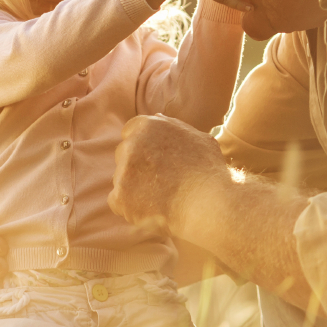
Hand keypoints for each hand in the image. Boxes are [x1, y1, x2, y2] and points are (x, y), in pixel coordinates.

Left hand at [109, 114, 231, 238]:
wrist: (208, 203)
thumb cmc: (208, 171)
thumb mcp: (198, 138)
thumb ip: (173, 126)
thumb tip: (156, 117)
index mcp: (148, 126)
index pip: (130, 132)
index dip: (142, 148)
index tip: (155, 161)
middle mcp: (131, 144)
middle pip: (123, 155)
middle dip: (137, 167)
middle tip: (161, 181)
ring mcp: (123, 171)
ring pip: (121, 179)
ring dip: (134, 188)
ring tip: (162, 198)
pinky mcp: (120, 196)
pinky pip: (117, 201)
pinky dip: (130, 208)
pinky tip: (152, 210)